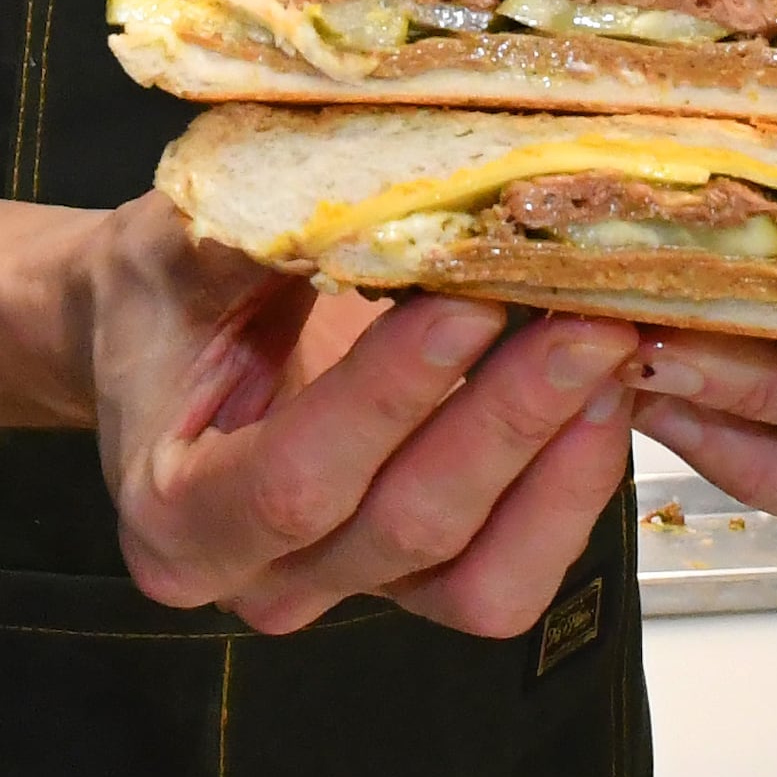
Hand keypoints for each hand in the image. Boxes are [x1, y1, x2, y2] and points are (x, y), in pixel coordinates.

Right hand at [87, 194, 637, 638]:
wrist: (160, 335)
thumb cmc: (166, 289)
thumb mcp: (181, 245)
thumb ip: (258, 234)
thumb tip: (372, 187)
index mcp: (174, 513)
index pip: (292, 478)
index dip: (389, 398)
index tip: (469, 303)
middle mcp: (260, 578)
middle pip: (404, 526)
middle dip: (509, 419)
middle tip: (589, 316)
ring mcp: (349, 590)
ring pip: (477, 575)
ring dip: (561, 465)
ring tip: (615, 351)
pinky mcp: (422, 584)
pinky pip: (512, 575)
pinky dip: (572, 495)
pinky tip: (606, 399)